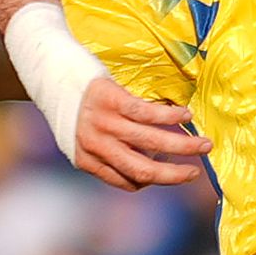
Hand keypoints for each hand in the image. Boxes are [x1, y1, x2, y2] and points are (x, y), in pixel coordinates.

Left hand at [70, 77, 210, 190]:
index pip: (128, 182)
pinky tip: (186, 116)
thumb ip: (106, 154)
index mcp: (86, 161)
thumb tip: (147, 161)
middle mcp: (95, 146)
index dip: (153, 180)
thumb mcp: (80, 138)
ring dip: (184, 146)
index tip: (169, 171)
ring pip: (152, 142)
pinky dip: (171, 117)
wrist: (50, 72)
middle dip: (174, 175)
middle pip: (143, 170)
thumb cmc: (72, 107)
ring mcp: (104, 123)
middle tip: (196, 173)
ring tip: (205, 144)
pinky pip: (149, 114)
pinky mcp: (112, 100)